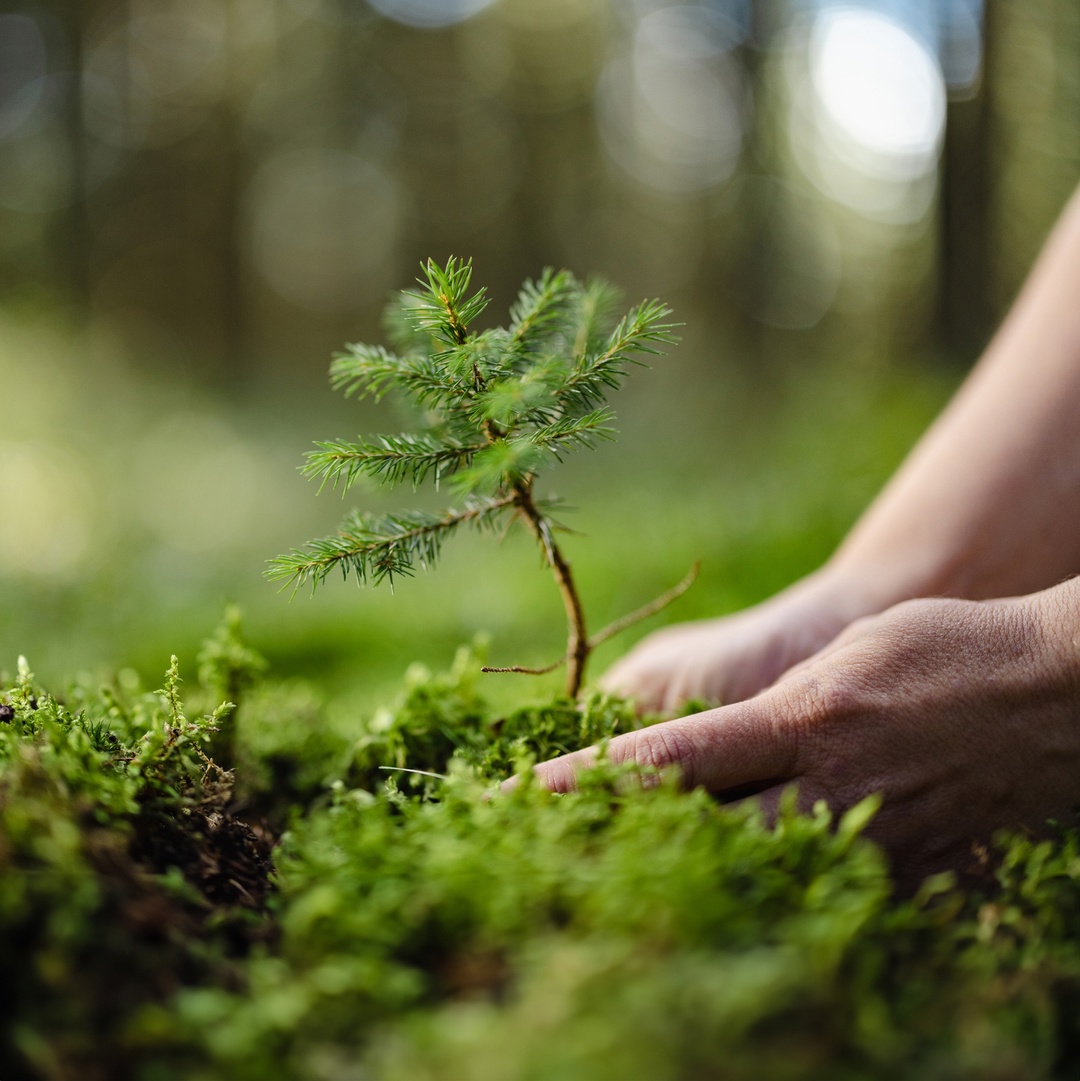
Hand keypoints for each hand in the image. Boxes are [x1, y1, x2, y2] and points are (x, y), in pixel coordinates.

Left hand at [533, 582, 1079, 885]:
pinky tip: (737, 908)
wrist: (1062, 693)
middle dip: (619, 856)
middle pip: (696, 845)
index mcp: (801, 723)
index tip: (514, 802)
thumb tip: (704, 755)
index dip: (582, 787)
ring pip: (756, 889)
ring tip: (623, 890)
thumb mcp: (841, 660)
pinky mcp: (914, 886)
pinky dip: (774, 907)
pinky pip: (825, 905)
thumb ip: (768, 712)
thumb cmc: (945, 651)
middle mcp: (828, 795)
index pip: (667, 765)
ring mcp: (874, 851)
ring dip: (688, 888)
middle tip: (546, 864)